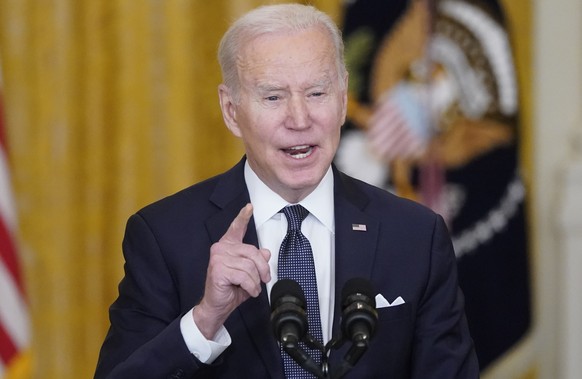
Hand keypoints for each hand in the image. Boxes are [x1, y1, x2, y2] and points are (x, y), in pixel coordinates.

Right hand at [193, 203, 270, 338]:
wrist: (217, 306)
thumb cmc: (231, 289)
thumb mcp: (248, 274)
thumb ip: (255, 261)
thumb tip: (265, 252)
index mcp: (227, 246)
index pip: (236, 228)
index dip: (243, 217)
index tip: (249, 207)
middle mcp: (220, 248)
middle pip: (253, 252)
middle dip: (262, 268)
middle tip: (264, 280)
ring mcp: (218, 258)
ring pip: (250, 266)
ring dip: (255, 281)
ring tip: (251, 288)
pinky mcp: (218, 269)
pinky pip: (244, 276)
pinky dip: (250, 286)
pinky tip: (247, 291)